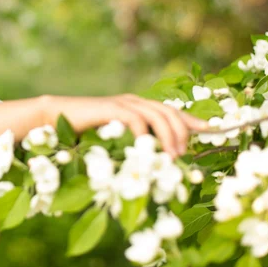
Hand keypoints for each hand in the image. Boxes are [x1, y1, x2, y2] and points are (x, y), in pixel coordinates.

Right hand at [43, 94, 207, 156]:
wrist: (53, 117)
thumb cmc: (82, 134)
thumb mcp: (112, 140)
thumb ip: (131, 146)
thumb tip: (152, 164)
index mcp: (138, 108)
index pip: (172, 112)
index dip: (193, 121)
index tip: (213, 129)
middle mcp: (134, 102)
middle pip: (169, 112)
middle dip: (183, 132)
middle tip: (184, 155)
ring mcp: (123, 103)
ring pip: (158, 114)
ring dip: (169, 136)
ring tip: (172, 156)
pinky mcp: (112, 108)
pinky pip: (136, 119)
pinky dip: (145, 134)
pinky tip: (147, 148)